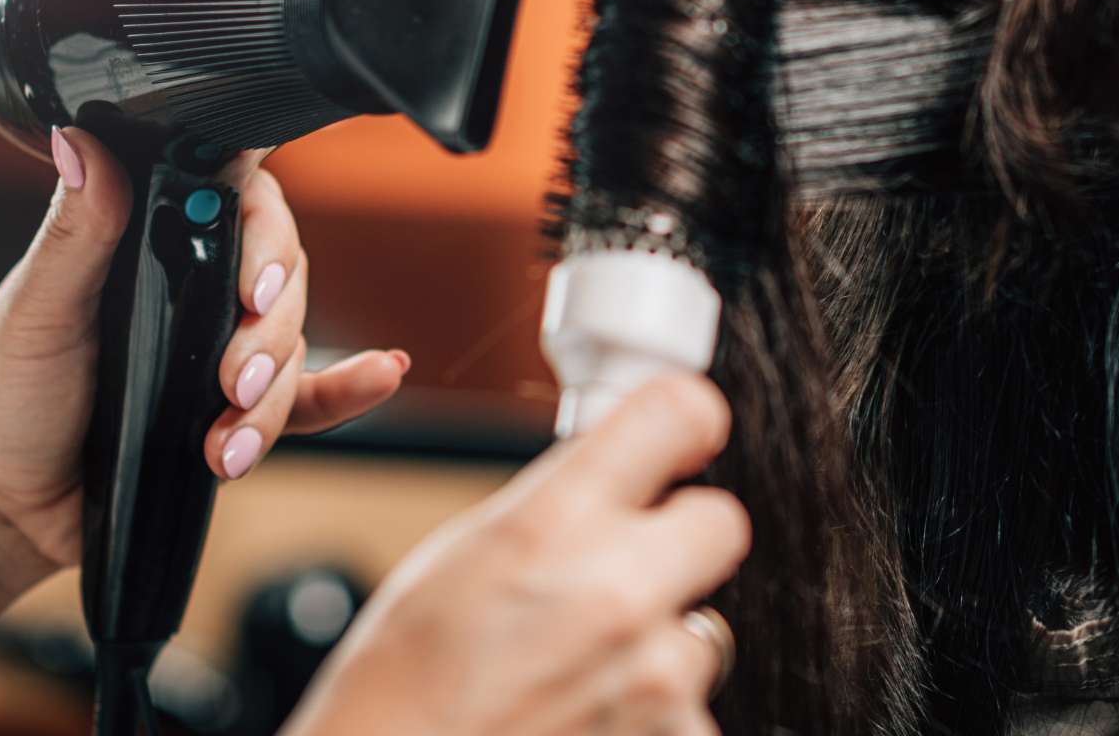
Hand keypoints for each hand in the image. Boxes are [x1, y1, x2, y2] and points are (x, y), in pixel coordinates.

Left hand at [0, 127, 407, 578]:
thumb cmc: (4, 397)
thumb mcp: (36, 308)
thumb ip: (76, 231)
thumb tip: (80, 143)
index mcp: (152, 239)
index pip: (237, 198)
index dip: (264, 228)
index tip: (252, 280)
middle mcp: (197, 285)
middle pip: (282, 276)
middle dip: (269, 331)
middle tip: (232, 375)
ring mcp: (220, 348)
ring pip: (292, 346)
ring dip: (271, 396)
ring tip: (226, 440)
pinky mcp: (236, 412)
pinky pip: (313, 395)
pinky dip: (351, 387)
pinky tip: (381, 373)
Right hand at [285, 374, 750, 735]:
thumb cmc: (396, 692)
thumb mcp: (455, 559)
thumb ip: (549, 505)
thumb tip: (607, 471)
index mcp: (553, 524)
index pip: (679, 413)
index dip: (684, 423)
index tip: (683, 436)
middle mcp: (617, 592)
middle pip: (721, 521)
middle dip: (681, 538)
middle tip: (630, 566)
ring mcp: (654, 677)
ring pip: (706, 629)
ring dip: (660, 642)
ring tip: (580, 668)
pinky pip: (690, 708)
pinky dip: (651, 715)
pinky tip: (585, 716)